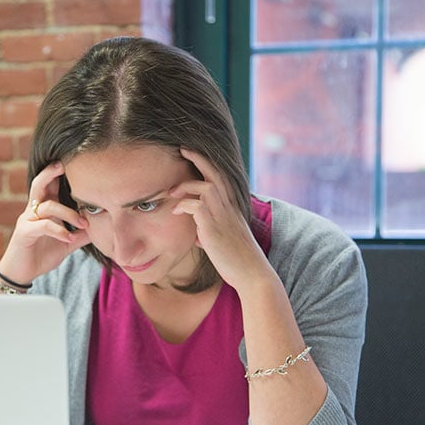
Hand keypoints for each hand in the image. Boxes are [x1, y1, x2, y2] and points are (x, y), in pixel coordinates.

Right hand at [0, 162, 89, 285]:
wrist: (21, 274)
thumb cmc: (41, 255)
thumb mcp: (66, 243)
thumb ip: (81, 234)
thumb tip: (102, 227)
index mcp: (44, 209)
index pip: (50, 185)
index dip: (59, 173)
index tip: (77, 163)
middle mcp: (33, 211)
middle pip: (39, 184)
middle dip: (51, 172)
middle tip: (65, 165)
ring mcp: (27, 220)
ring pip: (47, 206)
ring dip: (68, 213)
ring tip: (83, 223)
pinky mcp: (23, 233)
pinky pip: (42, 226)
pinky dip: (59, 230)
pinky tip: (69, 238)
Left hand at [170, 148, 262, 289]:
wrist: (252, 274)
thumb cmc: (237, 261)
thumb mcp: (222, 242)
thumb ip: (208, 233)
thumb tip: (196, 235)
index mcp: (232, 208)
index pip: (221, 177)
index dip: (208, 163)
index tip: (192, 154)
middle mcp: (230, 208)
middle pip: (215, 173)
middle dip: (198, 158)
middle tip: (182, 149)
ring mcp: (223, 217)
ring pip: (206, 186)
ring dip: (186, 186)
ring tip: (171, 192)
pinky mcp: (214, 229)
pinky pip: (197, 206)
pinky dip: (183, 205)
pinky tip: (174, 212)